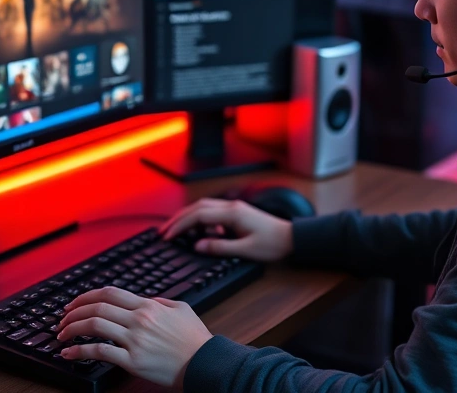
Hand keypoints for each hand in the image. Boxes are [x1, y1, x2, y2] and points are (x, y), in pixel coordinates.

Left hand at [58, 287, 211, 388]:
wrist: (204, 362)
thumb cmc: (195, 338)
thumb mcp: (181, 309)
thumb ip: (159, 301)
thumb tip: (141, 300)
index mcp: (148, 306)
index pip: (109, 293)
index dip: (86, 296)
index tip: (74, 304)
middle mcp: (139, 320)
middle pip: (97, 307)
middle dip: (73, 312)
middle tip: (63, 320)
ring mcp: (134, 340)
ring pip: (94, 326)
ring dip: (72, 329)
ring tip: (62, 335)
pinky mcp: (132, 361)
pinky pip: (99, 352)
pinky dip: (79, 351)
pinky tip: (69, 353)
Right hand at [160, 198, 292, 261]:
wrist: (292, 238)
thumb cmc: (272, 245)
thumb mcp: (245, 250)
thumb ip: (219, 247)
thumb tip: (197, 245)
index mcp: (232, 213)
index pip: (198, 216)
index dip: (180, 225)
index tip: (167, 236)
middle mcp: (231, 206)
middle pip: (197, 208)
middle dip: (178, 219)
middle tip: (163, 232)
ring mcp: (234, 208)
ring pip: (204, 207)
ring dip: (187, 217)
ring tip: (174, 230)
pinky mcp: (237, 213)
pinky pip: (213, 212)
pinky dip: (200, 219)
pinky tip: (198, 232)